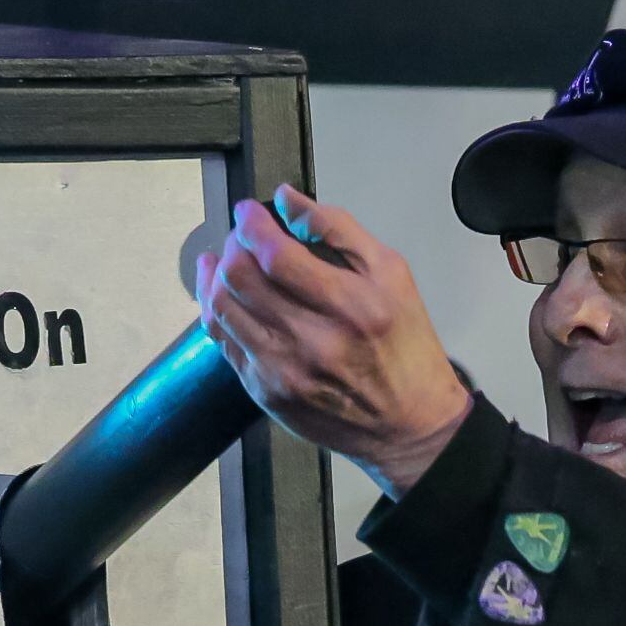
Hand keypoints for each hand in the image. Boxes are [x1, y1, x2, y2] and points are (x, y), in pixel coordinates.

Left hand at [195, 186, 471, 496]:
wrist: (408, 424)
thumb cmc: (406, 347)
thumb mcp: (392, 274)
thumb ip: (339, 230)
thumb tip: (288, 201)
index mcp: (350, 306)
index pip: (275, 254)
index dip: (251, 224)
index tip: (249, 212)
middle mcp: (313, 342)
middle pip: (240, 277)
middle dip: (233, 243)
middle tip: (242, 236)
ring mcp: (284, 371)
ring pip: (222, 308)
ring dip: (217, 274)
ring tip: (228, 260)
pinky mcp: (267, 392)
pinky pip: (224, 342)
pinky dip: (216, 309)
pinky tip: (222, 293)